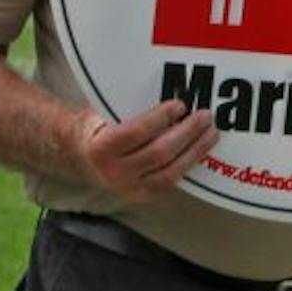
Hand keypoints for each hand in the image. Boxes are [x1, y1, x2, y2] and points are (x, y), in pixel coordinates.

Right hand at [74, 100, 216, 202]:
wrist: (81, 159)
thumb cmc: (97, 130)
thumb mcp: (102, 114)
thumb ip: (126, 107)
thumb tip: (164, 93)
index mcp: (101, 148)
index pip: (136, 132)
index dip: (161, 118)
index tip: (180, 105)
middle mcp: (113, 172)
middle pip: (159, 153)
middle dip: (187, 133)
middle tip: (204, 116)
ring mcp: (129, 188)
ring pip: (170, 172)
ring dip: (194, 151)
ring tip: (210, 133)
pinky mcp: (142, 196)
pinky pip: (170, 182)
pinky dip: (187, 165)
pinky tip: (199, 150)